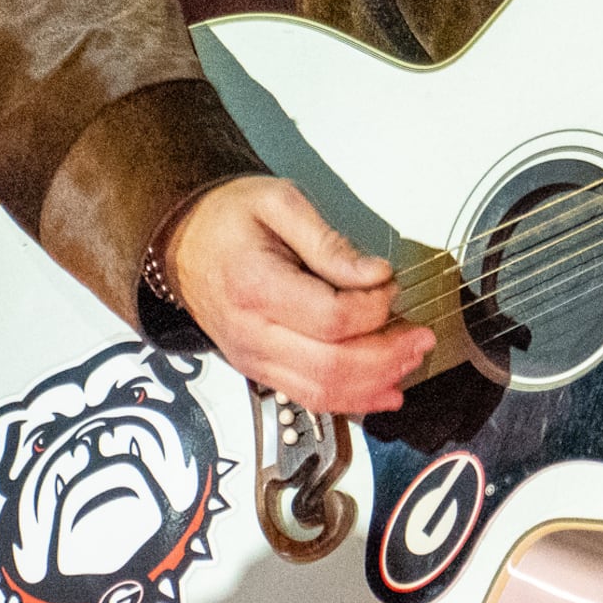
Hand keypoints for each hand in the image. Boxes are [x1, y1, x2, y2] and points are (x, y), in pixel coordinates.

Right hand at [162, 176, 433, 416]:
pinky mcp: (260, 369)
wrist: (181, 243)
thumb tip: (375, 275)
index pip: (331, 319)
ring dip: (376, 382)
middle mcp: (251, 333)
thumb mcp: (279, 203)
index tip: (391, 285)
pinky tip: (384, 390)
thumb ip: (330, 242)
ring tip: (410, 359)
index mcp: (256, 286)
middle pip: (331, 366)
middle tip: (421, 335)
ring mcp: (253, 358)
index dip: (374, 308)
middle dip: (388, 356)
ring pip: (322, 391)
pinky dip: (352, 400)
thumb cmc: (227, 219)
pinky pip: (309, 396)